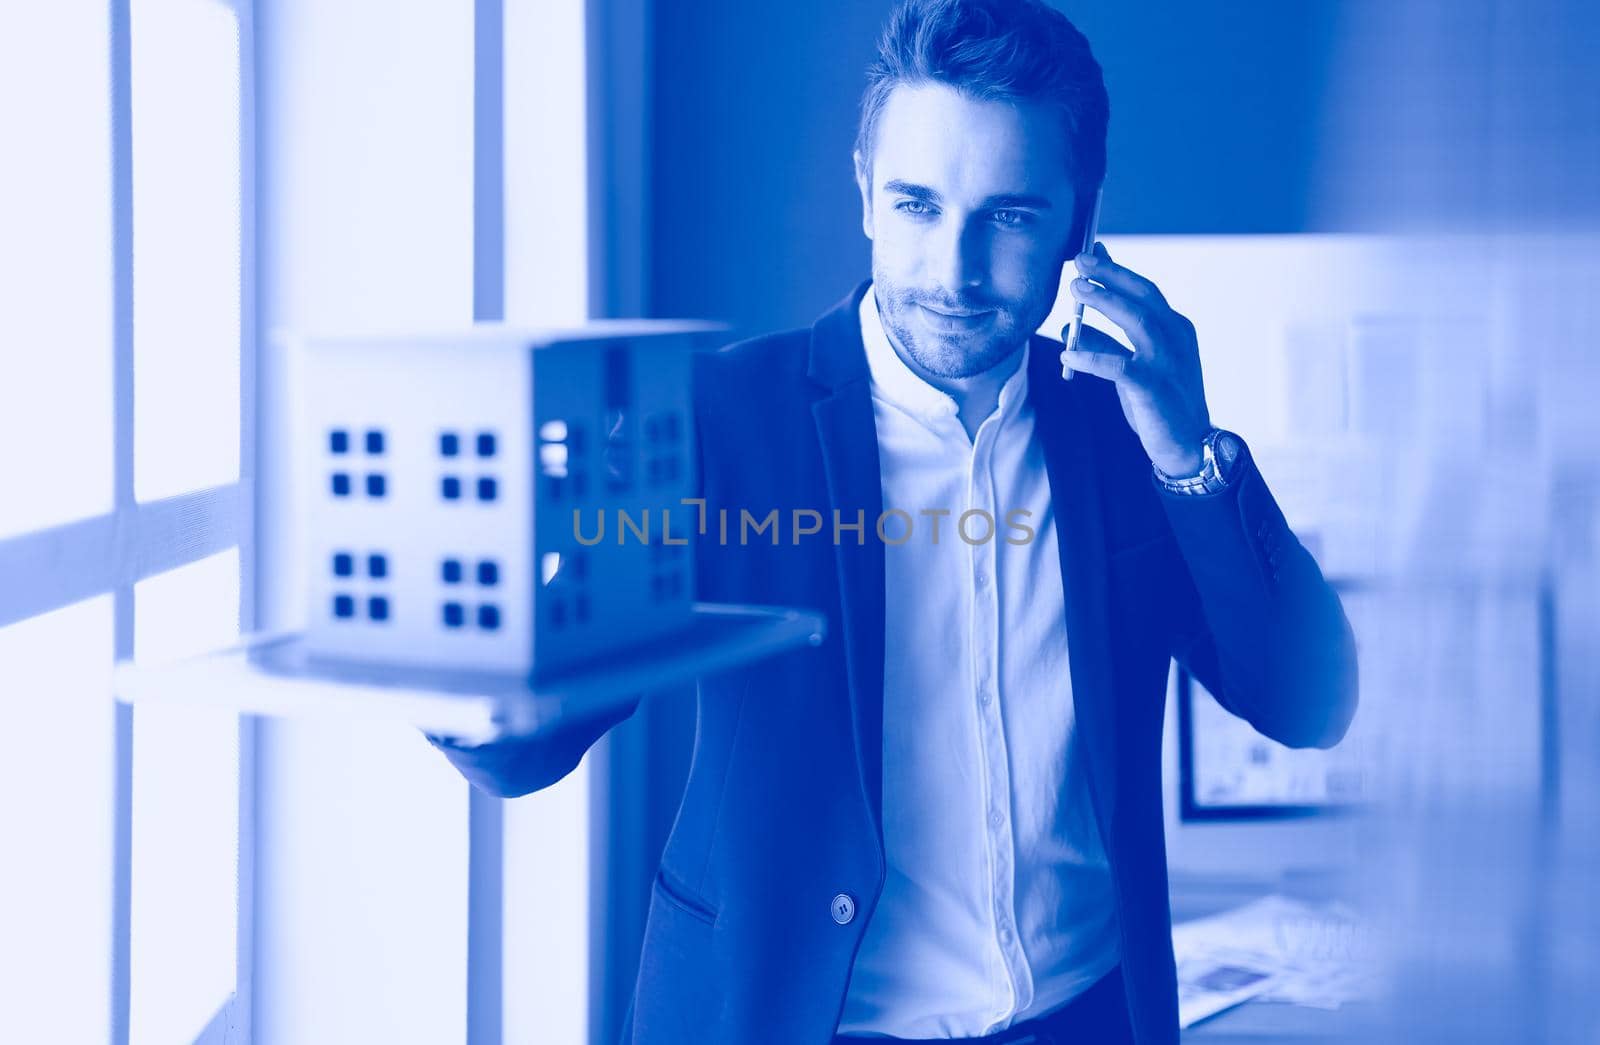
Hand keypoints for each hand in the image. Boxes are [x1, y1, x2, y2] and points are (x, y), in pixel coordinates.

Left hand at [1059, 242, 1212, 475]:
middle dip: (1110, 274)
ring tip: (1076, 289)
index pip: (1144, 290)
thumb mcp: (1131, 367)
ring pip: (1136, 320)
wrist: (1189, 444)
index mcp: (1174, 328)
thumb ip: (1105, 344)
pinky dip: (1092, 358)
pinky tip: (1067, 356)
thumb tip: (1070, 326)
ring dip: (1104, 301)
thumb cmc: (1160, 403)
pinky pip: (1119, 366)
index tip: (1092, 251)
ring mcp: (1167, 361)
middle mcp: (1175, 338)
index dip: (1116, 270)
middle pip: (1142, 295)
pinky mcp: (1154, 387)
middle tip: (1080, 261)